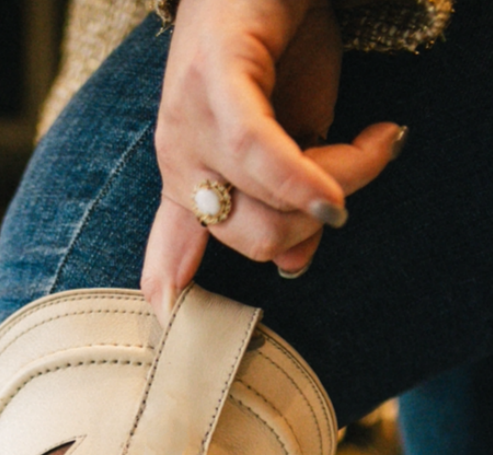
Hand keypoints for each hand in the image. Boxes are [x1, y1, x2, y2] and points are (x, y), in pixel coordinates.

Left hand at [140, 0, 404, 322]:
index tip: (180, 313)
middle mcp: (179, 157)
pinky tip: (336, 188)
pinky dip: (301, 178)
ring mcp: (190, 120)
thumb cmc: (278, 44)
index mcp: (187, 177)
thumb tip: (293, 265)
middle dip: (320, 220)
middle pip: (251, 239)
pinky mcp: (214, 79)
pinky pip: (256, 153)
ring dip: (340, 182)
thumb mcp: (285, 136)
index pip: (176, 247)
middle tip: (363, 167)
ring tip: (378, 141)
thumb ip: (282, 201)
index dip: (173, 284)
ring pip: (266, 202)